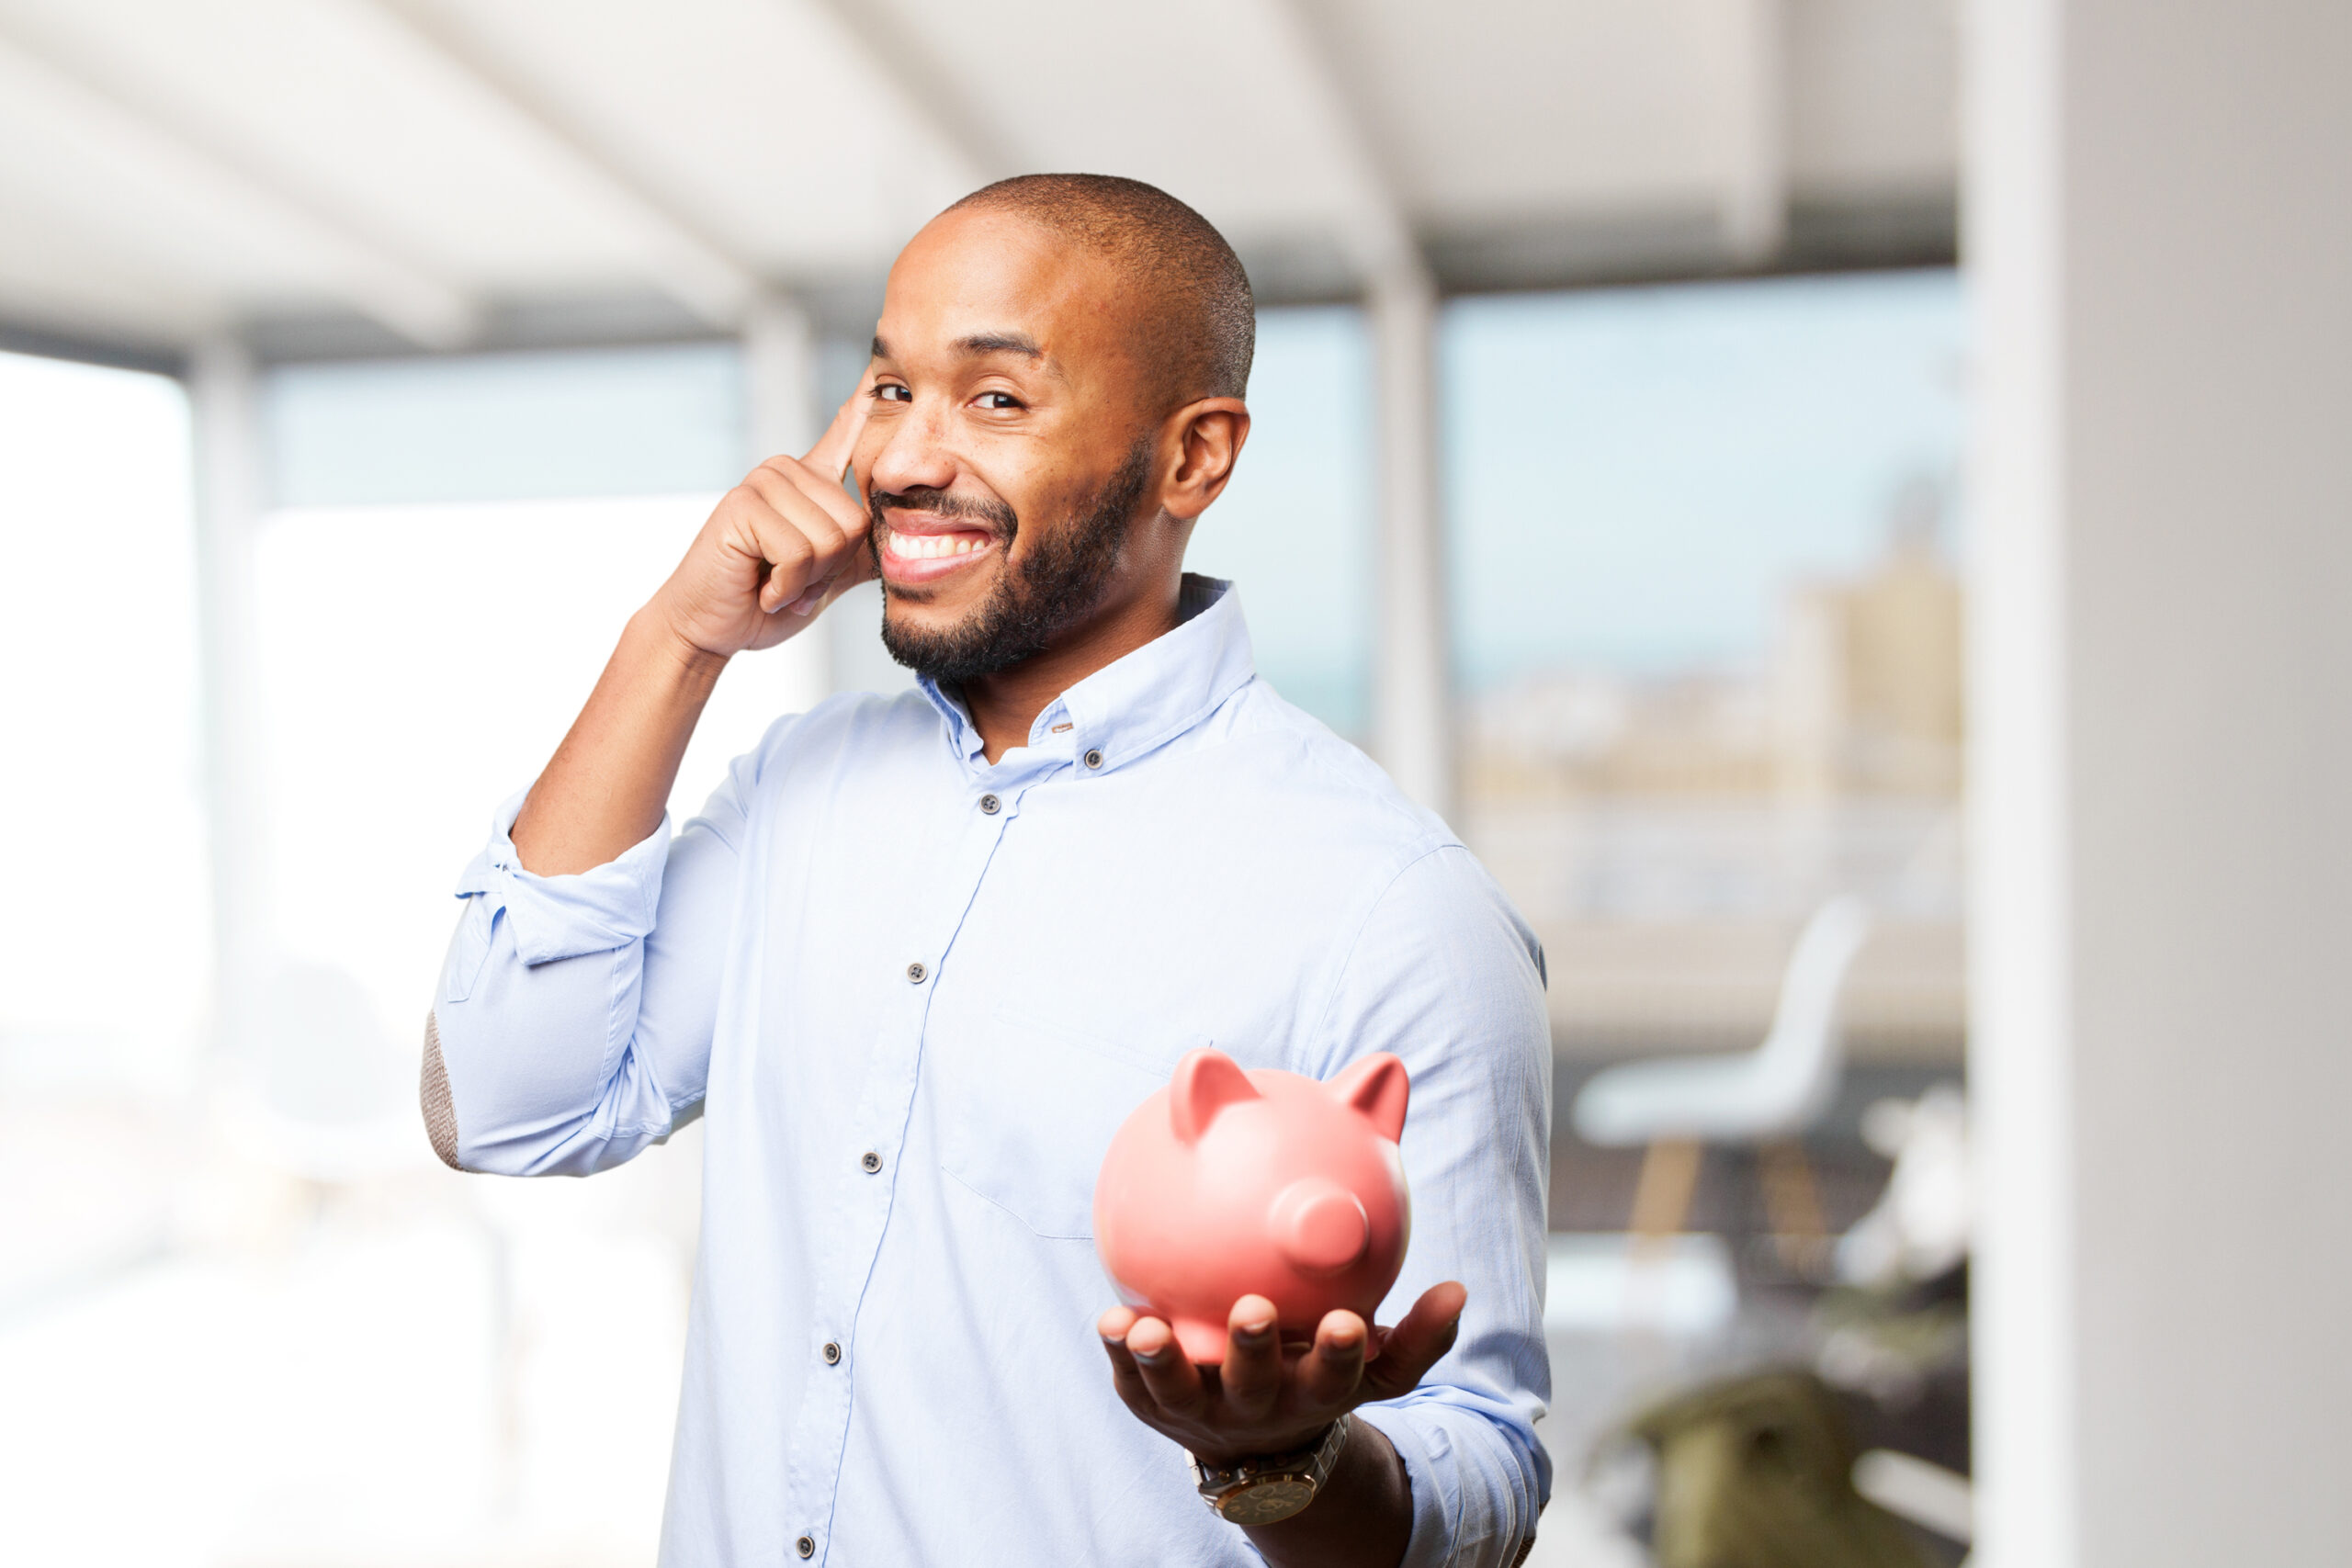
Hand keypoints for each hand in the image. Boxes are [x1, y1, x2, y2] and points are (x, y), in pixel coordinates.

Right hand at [649, 380, 874, 661]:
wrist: (712, 627)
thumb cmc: (766, 600)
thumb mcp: (828, 574)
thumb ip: (862, 549)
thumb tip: (906, 530)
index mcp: (812, 480)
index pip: (847, 430)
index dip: (867, 400)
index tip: (882, 365)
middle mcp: (789, 471)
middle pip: (856, 522)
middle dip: (831, 571)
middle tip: (795, 580)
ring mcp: (763, 482)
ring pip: (831, 539)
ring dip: (807, 581)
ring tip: (776, 582)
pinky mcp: (743, 504)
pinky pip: (798, 552)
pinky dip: (786, 586)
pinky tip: (762, 586)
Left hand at [1097, 1282, 1467, 1464]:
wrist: (1261, 1444)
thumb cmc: (1320, 1378)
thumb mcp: (1376, 1369)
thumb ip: (1418, 1334)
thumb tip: (1459, 1290)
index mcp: (1313, 1392)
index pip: (1334, 1376)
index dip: (1337, 1352)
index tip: (1344, 1320)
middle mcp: (1258, 1406)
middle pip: (1255, 1384)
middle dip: (1255, 1350)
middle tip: (1253, 1310)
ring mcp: (1200, 1410)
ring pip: (1179, 1391)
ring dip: (1163, 1361)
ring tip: (1145, 1328)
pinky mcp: (1153, 1404)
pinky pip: (1131, 1382)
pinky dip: (1117, 1355)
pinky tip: (1109, 1317)